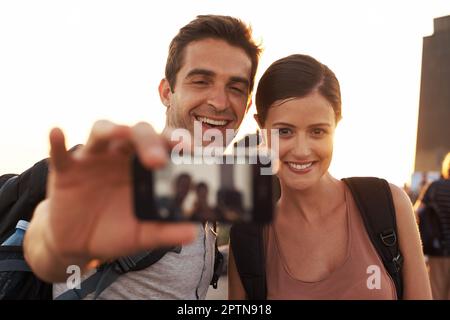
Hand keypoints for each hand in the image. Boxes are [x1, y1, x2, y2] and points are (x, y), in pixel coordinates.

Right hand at [37, 120, 195, 264]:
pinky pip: (60, 153)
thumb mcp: (143, 234)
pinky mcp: (66, 170)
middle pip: (137, 133)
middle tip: (158, 160)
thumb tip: (193, 233)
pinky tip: (57, 132)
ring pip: (102, 132)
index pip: (164, 143)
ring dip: (112, 130)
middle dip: (149, 141)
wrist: (80, 244)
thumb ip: (166, 231)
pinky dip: (57, 143)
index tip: (188, 148)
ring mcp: (93, 159)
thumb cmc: (117, 230)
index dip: (176, 141)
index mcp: (145, 166)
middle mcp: (121, 156)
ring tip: (120, 132)